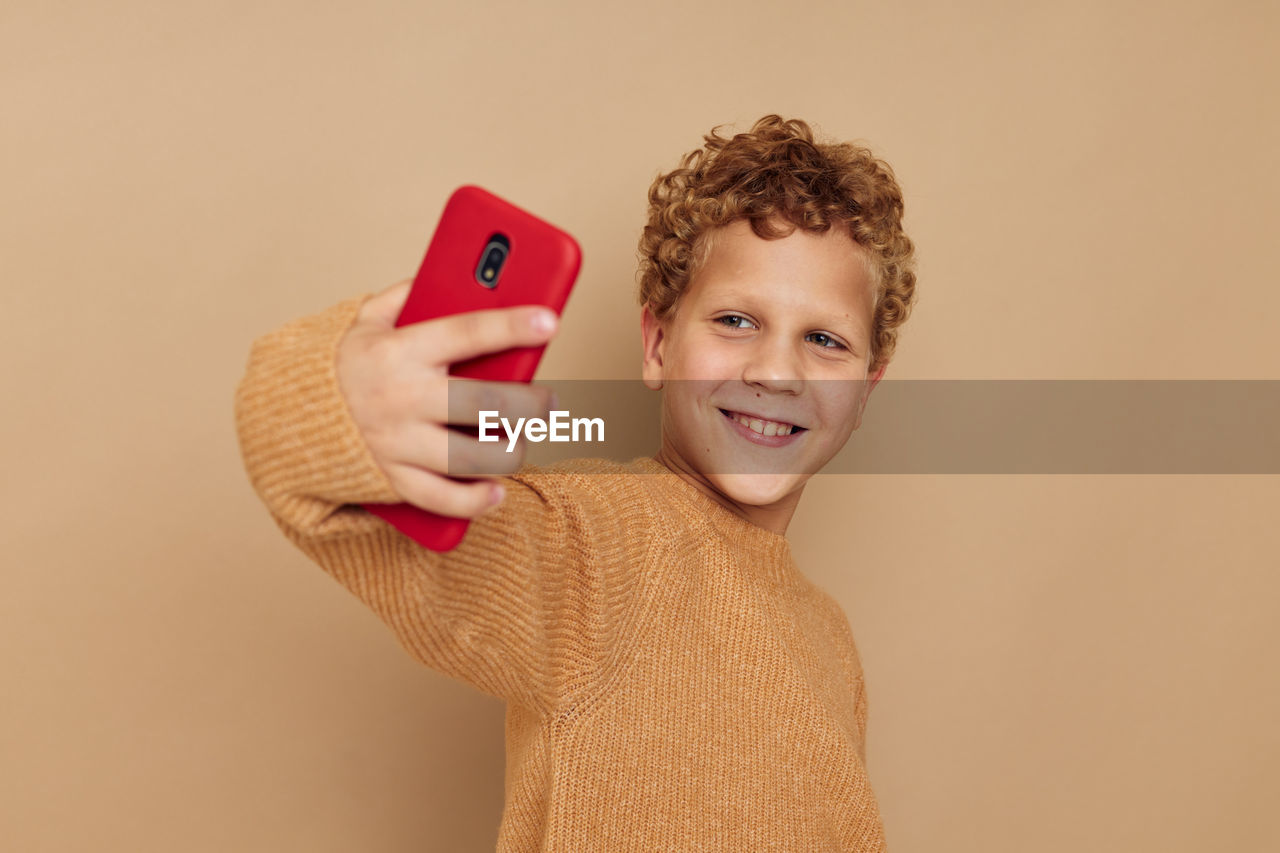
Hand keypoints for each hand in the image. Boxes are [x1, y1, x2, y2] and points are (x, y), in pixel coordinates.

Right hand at [336, 278, 558, 517]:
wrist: (293, 418)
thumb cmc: (350, 365)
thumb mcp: (367, 321)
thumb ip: (408, 296)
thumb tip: (459, 276)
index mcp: (400, 351)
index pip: (465, 333)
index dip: (510, 326)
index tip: (549, 321)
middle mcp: (401, 398)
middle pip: (483, 404)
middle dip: (529, 404)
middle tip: (549, 401)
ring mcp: (398, 442)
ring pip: (470, 457)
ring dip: (509, 453)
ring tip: (523, 441)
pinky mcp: (393, 477)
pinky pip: (440, 498)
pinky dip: (473, 501)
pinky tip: (496, 492)